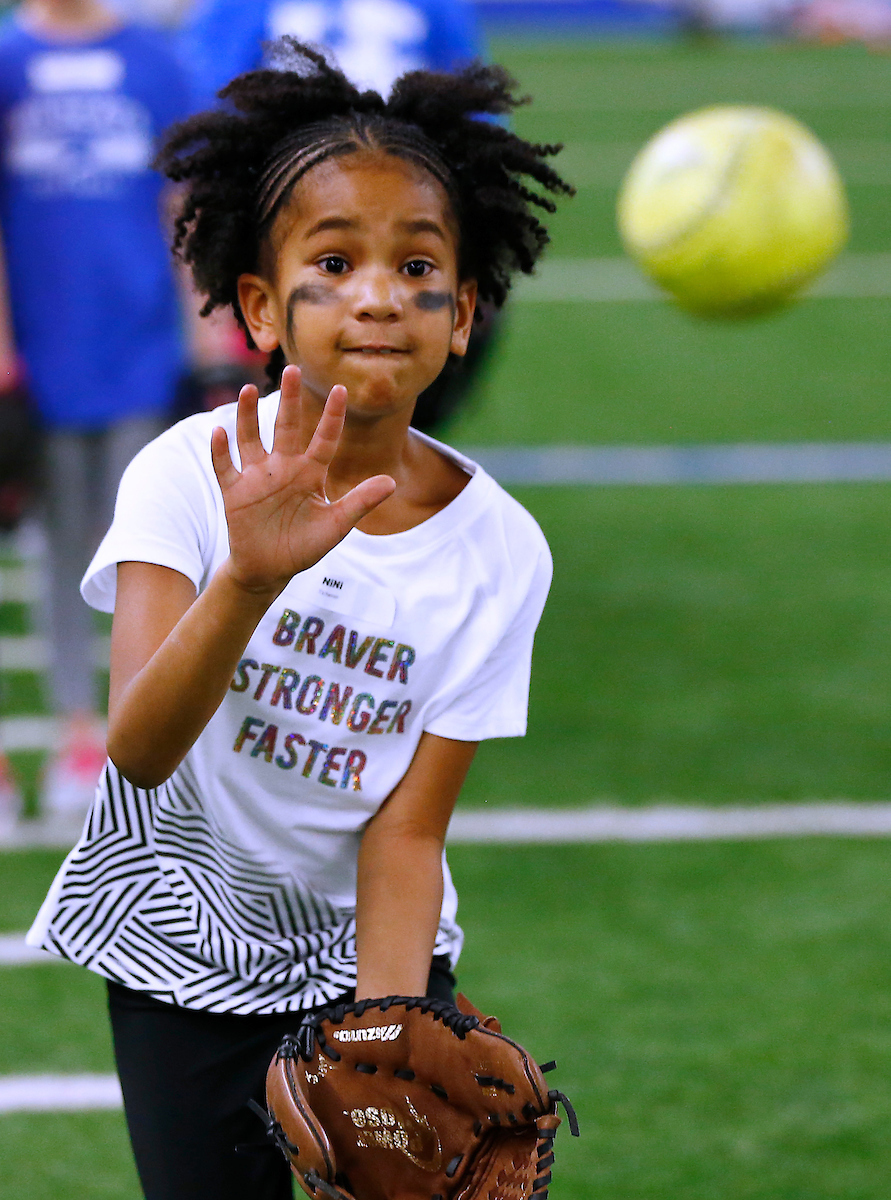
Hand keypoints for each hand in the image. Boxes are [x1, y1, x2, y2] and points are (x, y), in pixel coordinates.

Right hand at [211, 365, 394, 594]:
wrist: (270, 569)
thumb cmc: (304, 546)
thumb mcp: (336, 526)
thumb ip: (360, 502)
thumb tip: (392, 483)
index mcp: (311, 473)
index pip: (325, 439)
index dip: (333, 416)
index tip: (342, 389)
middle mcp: (284, 467)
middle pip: (286, 427)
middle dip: (289, 399)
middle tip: (292, 369)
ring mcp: (257, 477)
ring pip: (251, 439)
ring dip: (247, 416)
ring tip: (245, 390)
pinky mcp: (235, 492)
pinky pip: (225, 467)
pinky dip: (220, 451)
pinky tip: (219, 432)